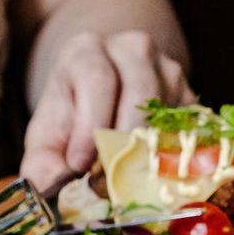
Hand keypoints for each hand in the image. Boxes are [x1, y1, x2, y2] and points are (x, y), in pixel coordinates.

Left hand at [22, 30, 190, 190]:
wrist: (101, 91)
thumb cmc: (73, 114)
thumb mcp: (49, 132)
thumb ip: (42, 159)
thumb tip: (47, 184)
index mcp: (88, 51)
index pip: (97, 78)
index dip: (90, 125)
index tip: (79, 165)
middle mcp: (133, 50)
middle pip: (140, 88)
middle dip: (124, 138)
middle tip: (110, 176)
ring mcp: (168, 70)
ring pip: (170, 108)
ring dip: (153, 149)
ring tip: (132, 179)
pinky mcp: (191, 96)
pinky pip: (191, 125)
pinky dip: (177, 154)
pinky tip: (158, 175)